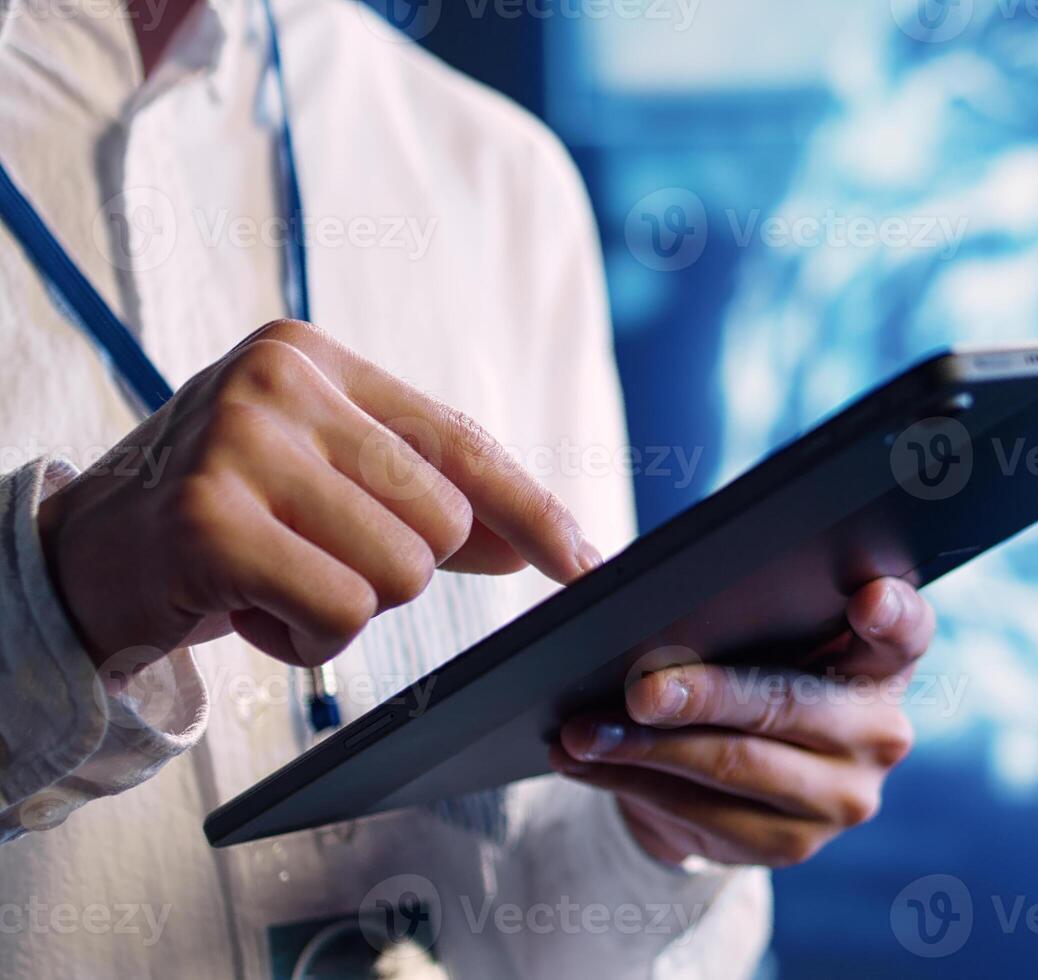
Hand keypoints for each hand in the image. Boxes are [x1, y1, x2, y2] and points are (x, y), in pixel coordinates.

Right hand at [37, 319, 598, 680]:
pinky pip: (337, 613)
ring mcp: (239, 445)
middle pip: (440, 520)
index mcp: (312, 357)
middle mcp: (277, 382)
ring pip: (397, 573)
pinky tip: (244, 608)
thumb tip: (539, 540)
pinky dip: (302, 639)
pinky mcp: (210, 522)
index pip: (459, 439)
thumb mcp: (325, 487)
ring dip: (343, 608)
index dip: (532, 506)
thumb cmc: (220, 520)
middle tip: (309, 559)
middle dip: (392, 570)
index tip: (585, 559)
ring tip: (273, 581)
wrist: (77, 563)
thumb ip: (427, 501)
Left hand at [551, 578, 933, 866]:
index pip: (906, 628)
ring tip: (583, 730)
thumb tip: (652, 615)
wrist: (749, 776)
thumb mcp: (770, 640)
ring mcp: (845, 797)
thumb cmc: (757, 673)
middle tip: (640, 690)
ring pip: (734, 766)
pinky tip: (587, 764)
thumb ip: (751, 618)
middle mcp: (882, 732)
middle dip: (703, 695)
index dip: (890, 612)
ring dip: (644, 749)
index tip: (867, 598)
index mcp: (886, 660)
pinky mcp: (795, 846)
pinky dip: (633, 784)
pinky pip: (702, 815)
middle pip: (787, 703)